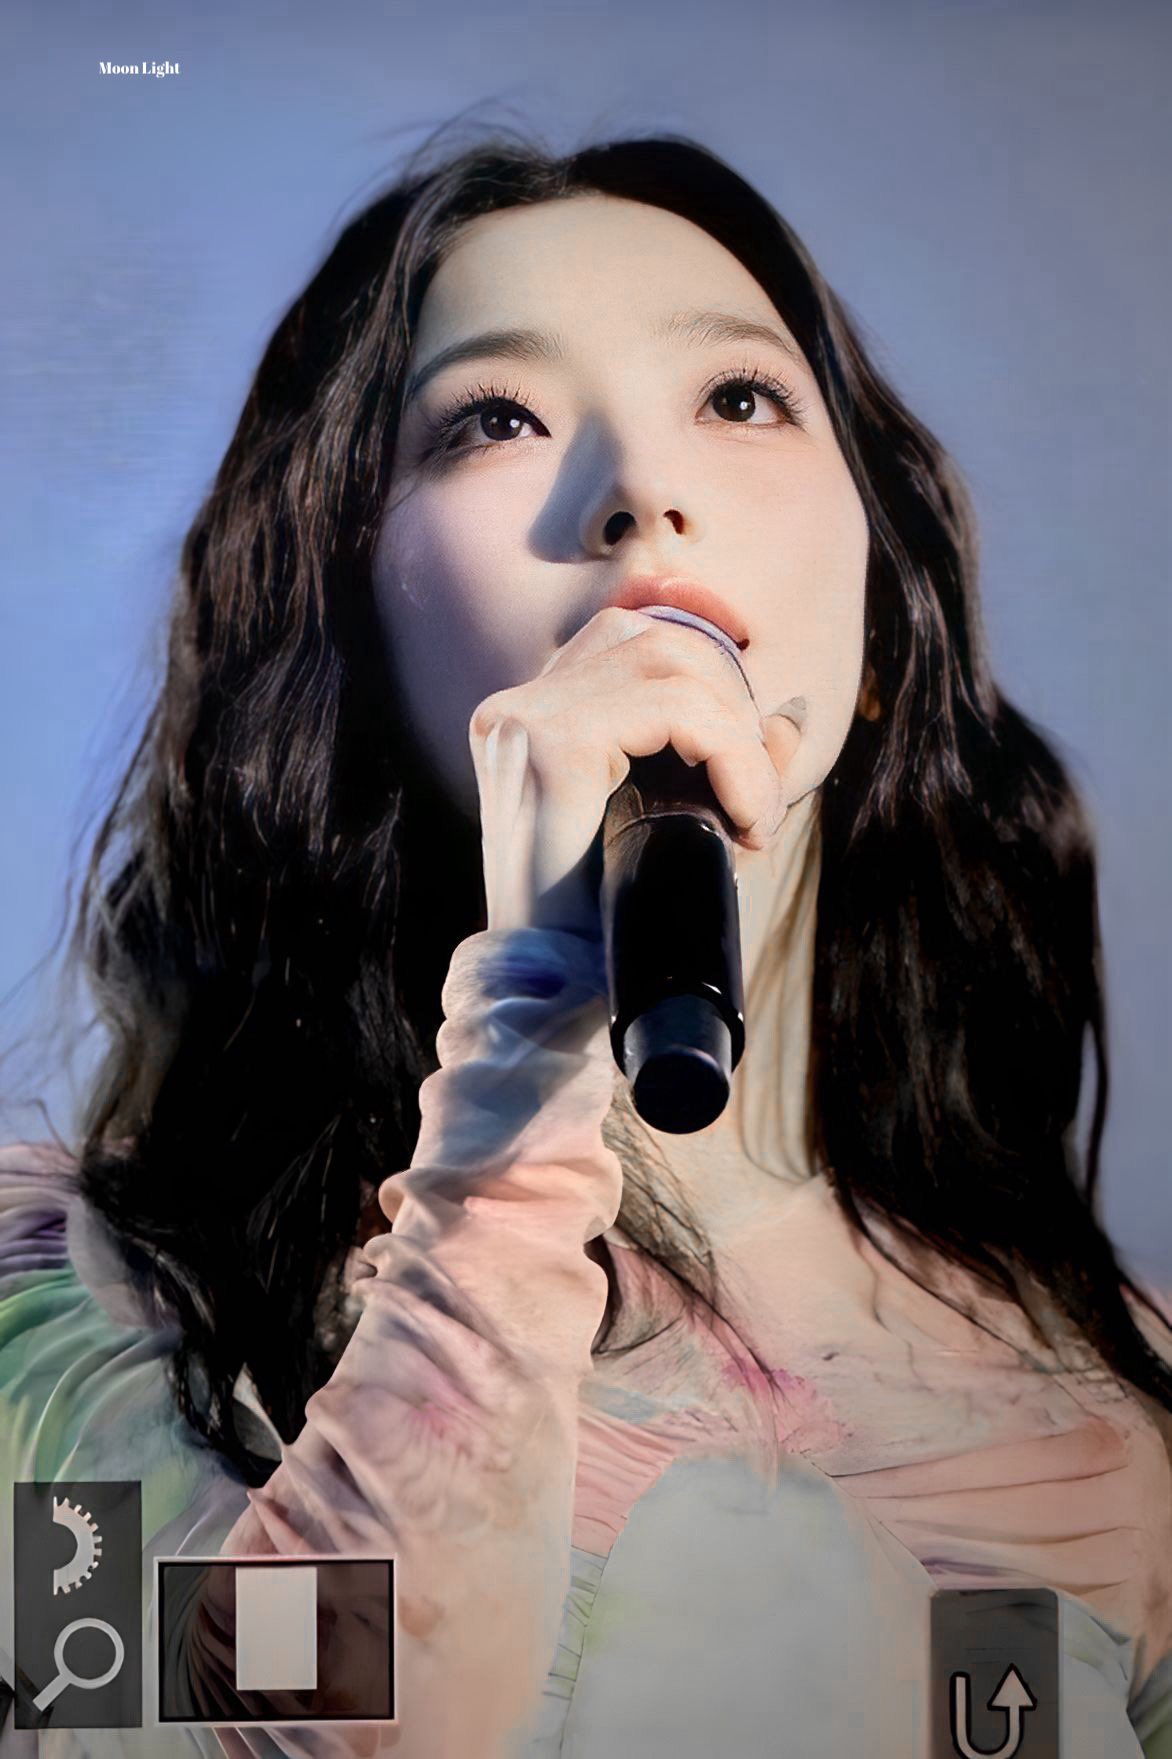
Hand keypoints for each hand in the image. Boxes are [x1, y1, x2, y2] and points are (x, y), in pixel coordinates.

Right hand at [468, 607, 802, 937]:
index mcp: (528, 718)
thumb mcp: (672, 830)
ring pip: (671, 663)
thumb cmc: (606, 926)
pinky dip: (731, 755)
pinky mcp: (548, 746)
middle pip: (658, 641)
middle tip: (754, 803)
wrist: (551, 1002)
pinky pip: (672, 710)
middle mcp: (514, 706)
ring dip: (738, 736)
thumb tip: (789, 718)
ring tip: (750, 814)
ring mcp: (523, 719)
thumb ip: (721, 768)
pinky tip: (742, 816)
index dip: (708, 655)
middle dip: (734, 709)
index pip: (628, 632)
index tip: (756, 736)